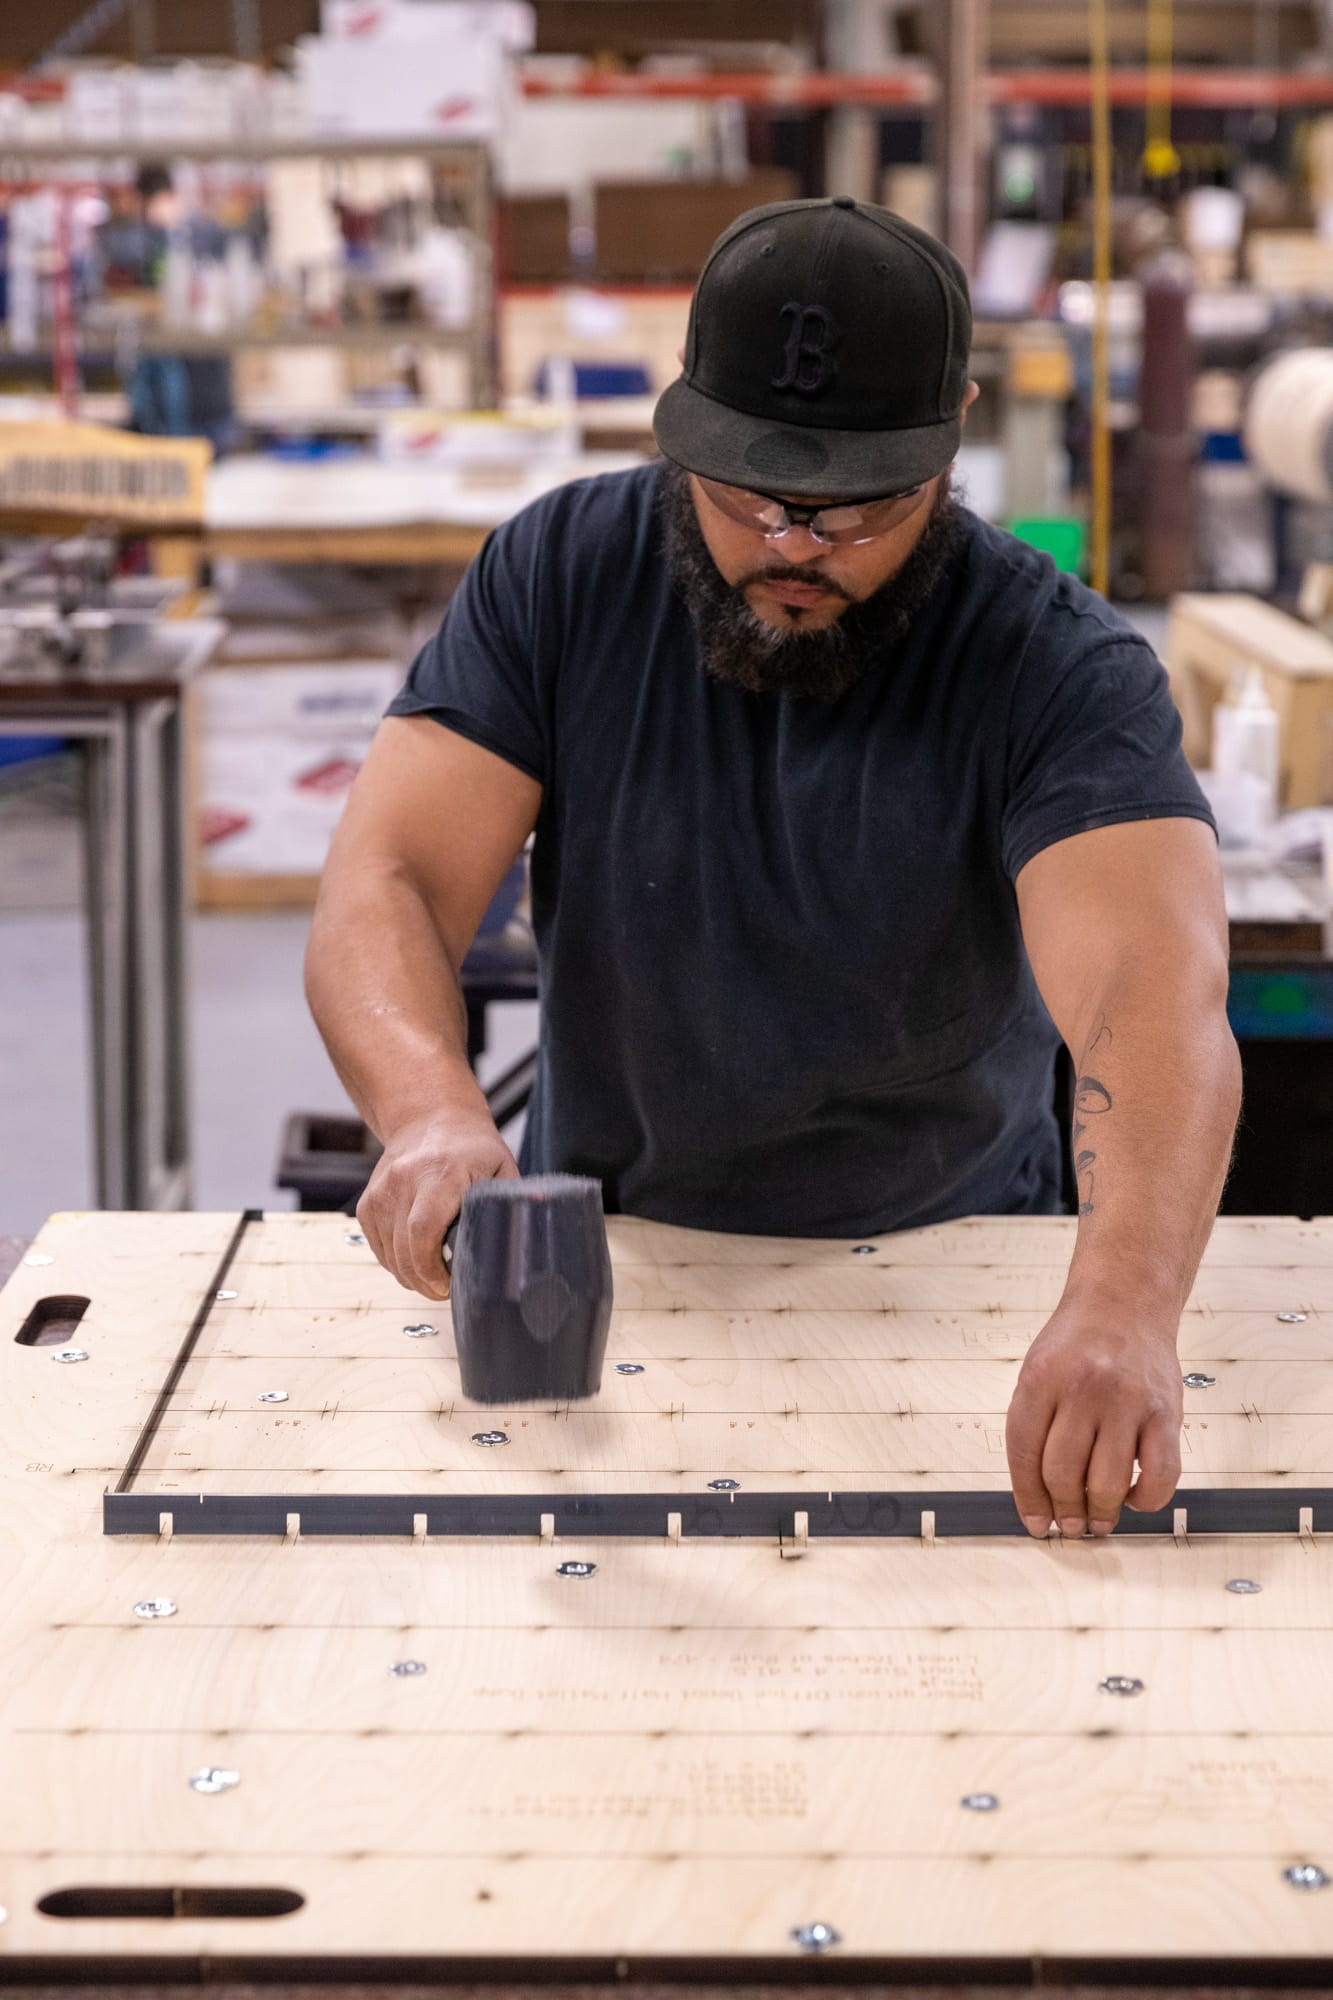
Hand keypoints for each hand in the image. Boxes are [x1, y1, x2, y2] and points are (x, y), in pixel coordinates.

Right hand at [357, 1107, 519, 1299]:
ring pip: (388, 1254)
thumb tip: (524, 1244)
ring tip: (432, 1277)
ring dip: (409, 1275)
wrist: (429, 1118)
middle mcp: (404, 1179)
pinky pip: (378, 1246)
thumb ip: (507, 1206)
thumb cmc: (471, 1147)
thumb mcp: (501, 1169)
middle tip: (443, 1291)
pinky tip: (415, 1259)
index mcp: (440, 1171)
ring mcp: (381, 1191)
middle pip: (404, 1249)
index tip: (448, 1285)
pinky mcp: (368, 1201)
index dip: (432, 1267)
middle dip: (423, 1281)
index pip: (424, 1228)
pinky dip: (395, 1261)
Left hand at [1005, 1302, 1183, 1538]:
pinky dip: (1146, 1499)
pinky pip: (1160, 1475)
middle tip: (1070, 1525)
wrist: (1126, 1300)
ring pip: (1107, 1481)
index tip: (1036, 1523)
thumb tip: (1039, 1494)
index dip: (1028, 1497)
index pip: (1023, 1453)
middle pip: (1062, 1473)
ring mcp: (1127, 1401)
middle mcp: (1082, 1389)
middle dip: (1064, 1511)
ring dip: (1101, 1513)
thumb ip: (1034, 1424)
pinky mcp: (1165, 1412)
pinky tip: (1133, 1497)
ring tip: (1098, 1520)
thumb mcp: (1038, 1370)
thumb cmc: (1078, 1341)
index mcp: (1040, 1379)